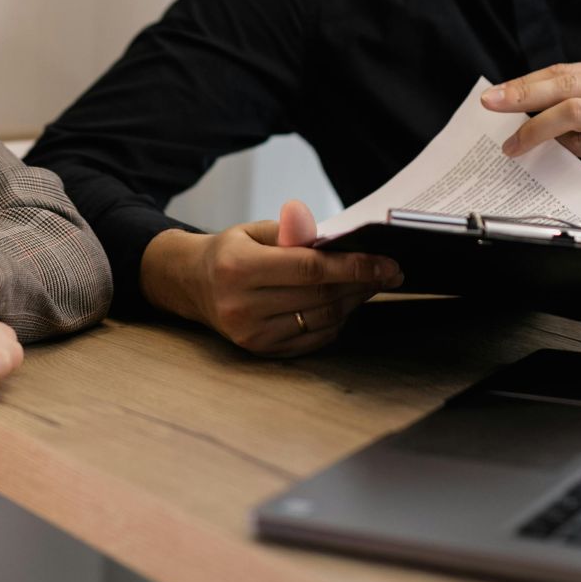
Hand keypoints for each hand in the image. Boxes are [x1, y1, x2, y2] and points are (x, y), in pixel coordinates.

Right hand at [143, 200, 403, 356]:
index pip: (310, 269)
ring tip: (369, 285)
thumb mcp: (253, 230)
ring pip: (322, 320)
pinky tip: (344, 304)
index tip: (389, 264)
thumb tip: (340, 239)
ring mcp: (251, 334)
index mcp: (240, 268)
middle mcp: (243, 305)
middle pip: (320, 297)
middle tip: (388, 271)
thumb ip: (294, 233)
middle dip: (361, 284)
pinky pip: (313, 339)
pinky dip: (336, 322)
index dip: (354, 267)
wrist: (192, 285)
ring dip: (353, 303)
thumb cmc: (230, 252)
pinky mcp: (260, 351)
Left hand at [482, 62, 580, 225]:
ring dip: (537, 127)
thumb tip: (536, 112)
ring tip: (514, 144)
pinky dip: (567, 149)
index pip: (568, 70)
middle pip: (568, 82)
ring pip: (575, 109)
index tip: (498, 92)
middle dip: (523, 93)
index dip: (528, 80)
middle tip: (492, 103)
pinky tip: (553, 155)